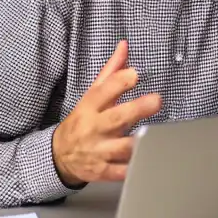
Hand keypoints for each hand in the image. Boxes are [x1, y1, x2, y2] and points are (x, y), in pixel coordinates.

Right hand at [51, 41, 161, 187]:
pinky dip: (137, 167)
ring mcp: (99, 152)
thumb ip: (111, 71)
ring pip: (122, 147)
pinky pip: (123, 172)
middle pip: (117, 118)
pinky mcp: (104, 171)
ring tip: (157, 133)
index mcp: (90, 107)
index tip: (135, 74)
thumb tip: (124, 46)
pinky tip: (150, 159)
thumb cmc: (82, 120)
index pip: (104, 91)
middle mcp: (94, 128)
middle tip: (156, 100)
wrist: (60, 156)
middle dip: (137, 109)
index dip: (120, 81)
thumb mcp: (92, 95)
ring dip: (141, 141)